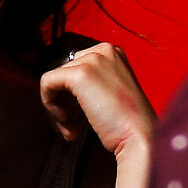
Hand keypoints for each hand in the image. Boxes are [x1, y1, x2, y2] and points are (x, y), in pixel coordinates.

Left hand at [38, 40, 154, 160]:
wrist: (141, 137)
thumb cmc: (129, 124)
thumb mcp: (112, 93)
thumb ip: (94, 83)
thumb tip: (62, 85)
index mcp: (114, 53)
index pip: (76, 65)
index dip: (71, 92)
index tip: (78, 115)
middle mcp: (104, 50)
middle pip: (63, 71)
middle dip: (63, 100)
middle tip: (72, 126)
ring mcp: (92, 60)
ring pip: (53, 79)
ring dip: (57, 107)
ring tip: (70, 128)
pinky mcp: (80, 74)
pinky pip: (47, 83)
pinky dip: (50, 107)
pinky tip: (68, 125)